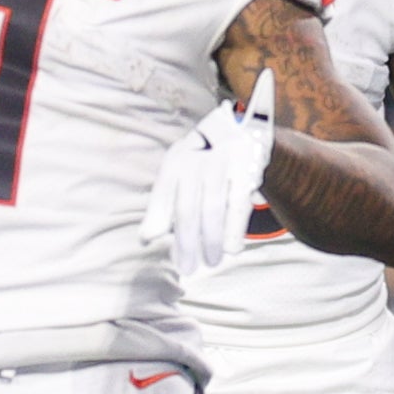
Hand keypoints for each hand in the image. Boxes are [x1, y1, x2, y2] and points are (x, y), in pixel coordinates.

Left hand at [139, 71, 275, 274]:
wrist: (241, 125)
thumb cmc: (203, 160)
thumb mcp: (181, 171)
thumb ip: (165, 203)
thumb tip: (146, 238)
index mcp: (176, 161)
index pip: (162, 195)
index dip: (154, 219)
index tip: (147, 242)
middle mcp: (196, 160)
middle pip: (187, 208)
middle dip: (186, 242)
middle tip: (186, 268)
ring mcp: (222, 163)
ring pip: (213, 209)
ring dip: (211, 241)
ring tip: (211, 262)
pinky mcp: (247, 169)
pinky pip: (239, 205)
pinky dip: (234, 230)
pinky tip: (231, 249)